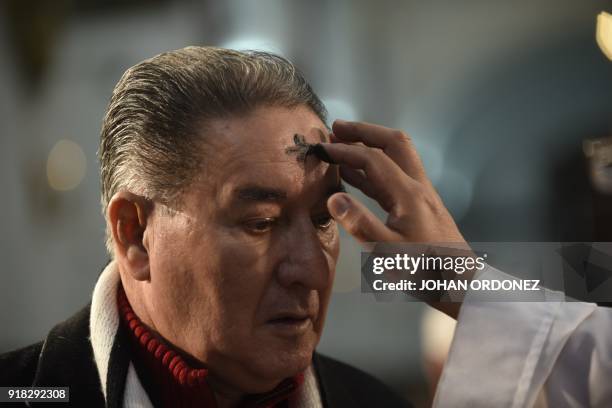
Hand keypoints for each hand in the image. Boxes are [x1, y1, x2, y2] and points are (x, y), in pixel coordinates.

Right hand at [323, 120, 466, 317]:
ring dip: (370, 146)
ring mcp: (421, 195)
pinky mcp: (420, 206)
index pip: (373, 159)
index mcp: (408, 194)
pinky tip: (357, 178)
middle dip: (364, 131)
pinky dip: (374, 169)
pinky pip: (395, 176)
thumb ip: (360, 223)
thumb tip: (333, 198)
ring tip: (343, 145)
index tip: (322, 148)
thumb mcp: (388, 252)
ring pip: (397, 157)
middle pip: (393, 143)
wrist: (460, 284)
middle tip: (337, 128)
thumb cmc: (425, 271)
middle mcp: (418, 186)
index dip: (346, 151)